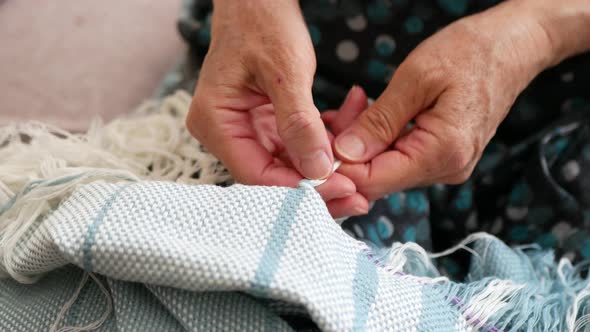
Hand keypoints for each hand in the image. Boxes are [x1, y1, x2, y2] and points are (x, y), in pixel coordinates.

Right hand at [186, 0, 367, 216]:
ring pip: (285, 166)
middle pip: (270, 177)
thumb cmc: (264, 23)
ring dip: (322, 167)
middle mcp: (224, 132)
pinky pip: (291, 147)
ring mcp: (242, 129)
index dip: (299, 189)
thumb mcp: (286, 71)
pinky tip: (343, 137)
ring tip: (358, 171)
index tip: (343, 190)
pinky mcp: (261, 123)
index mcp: (216, 122)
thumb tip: (318, 171)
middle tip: (358, 196)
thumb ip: (299, 123)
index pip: (256, 175)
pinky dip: (319, 145)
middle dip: (315, 185)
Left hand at [332, 1, 556, 200]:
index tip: (318, 140)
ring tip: (356, 103)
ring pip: (385, 168)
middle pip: (376, 178)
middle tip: (337, 112)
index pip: (373, 181)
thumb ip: (378, 122)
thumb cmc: (470, 53)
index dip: (338, 167)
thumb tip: (343, 155)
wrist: (513, 46)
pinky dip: (379, 138)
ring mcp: (446, 167)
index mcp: (442, 154)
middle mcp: (446, 171)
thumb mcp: (416, 79)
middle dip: (347, 149)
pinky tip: (370, 112)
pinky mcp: (443, 157)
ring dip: (362, 141)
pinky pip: (399, 157)